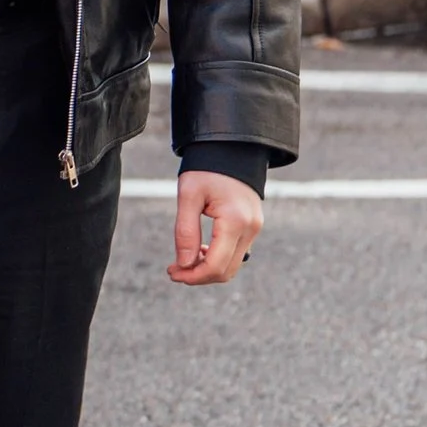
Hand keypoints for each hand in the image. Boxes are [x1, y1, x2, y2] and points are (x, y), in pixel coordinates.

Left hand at [167, 171, 262, 286]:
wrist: (230, 150)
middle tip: (174, 270)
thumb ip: (186, 232)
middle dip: (198, 276)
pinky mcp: (252, 227)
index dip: (192, 276)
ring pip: (232, 265)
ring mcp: (254, 229)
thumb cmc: (206, 169)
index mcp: (235, 221)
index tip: (172, 272)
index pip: (215, 266)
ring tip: (184, 261)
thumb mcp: (188, 195)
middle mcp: (250, 229)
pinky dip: (218, 259)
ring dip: (207, 269)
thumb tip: (184, 264)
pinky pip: (236, 253)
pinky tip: (200, 251)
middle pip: (225, 272)